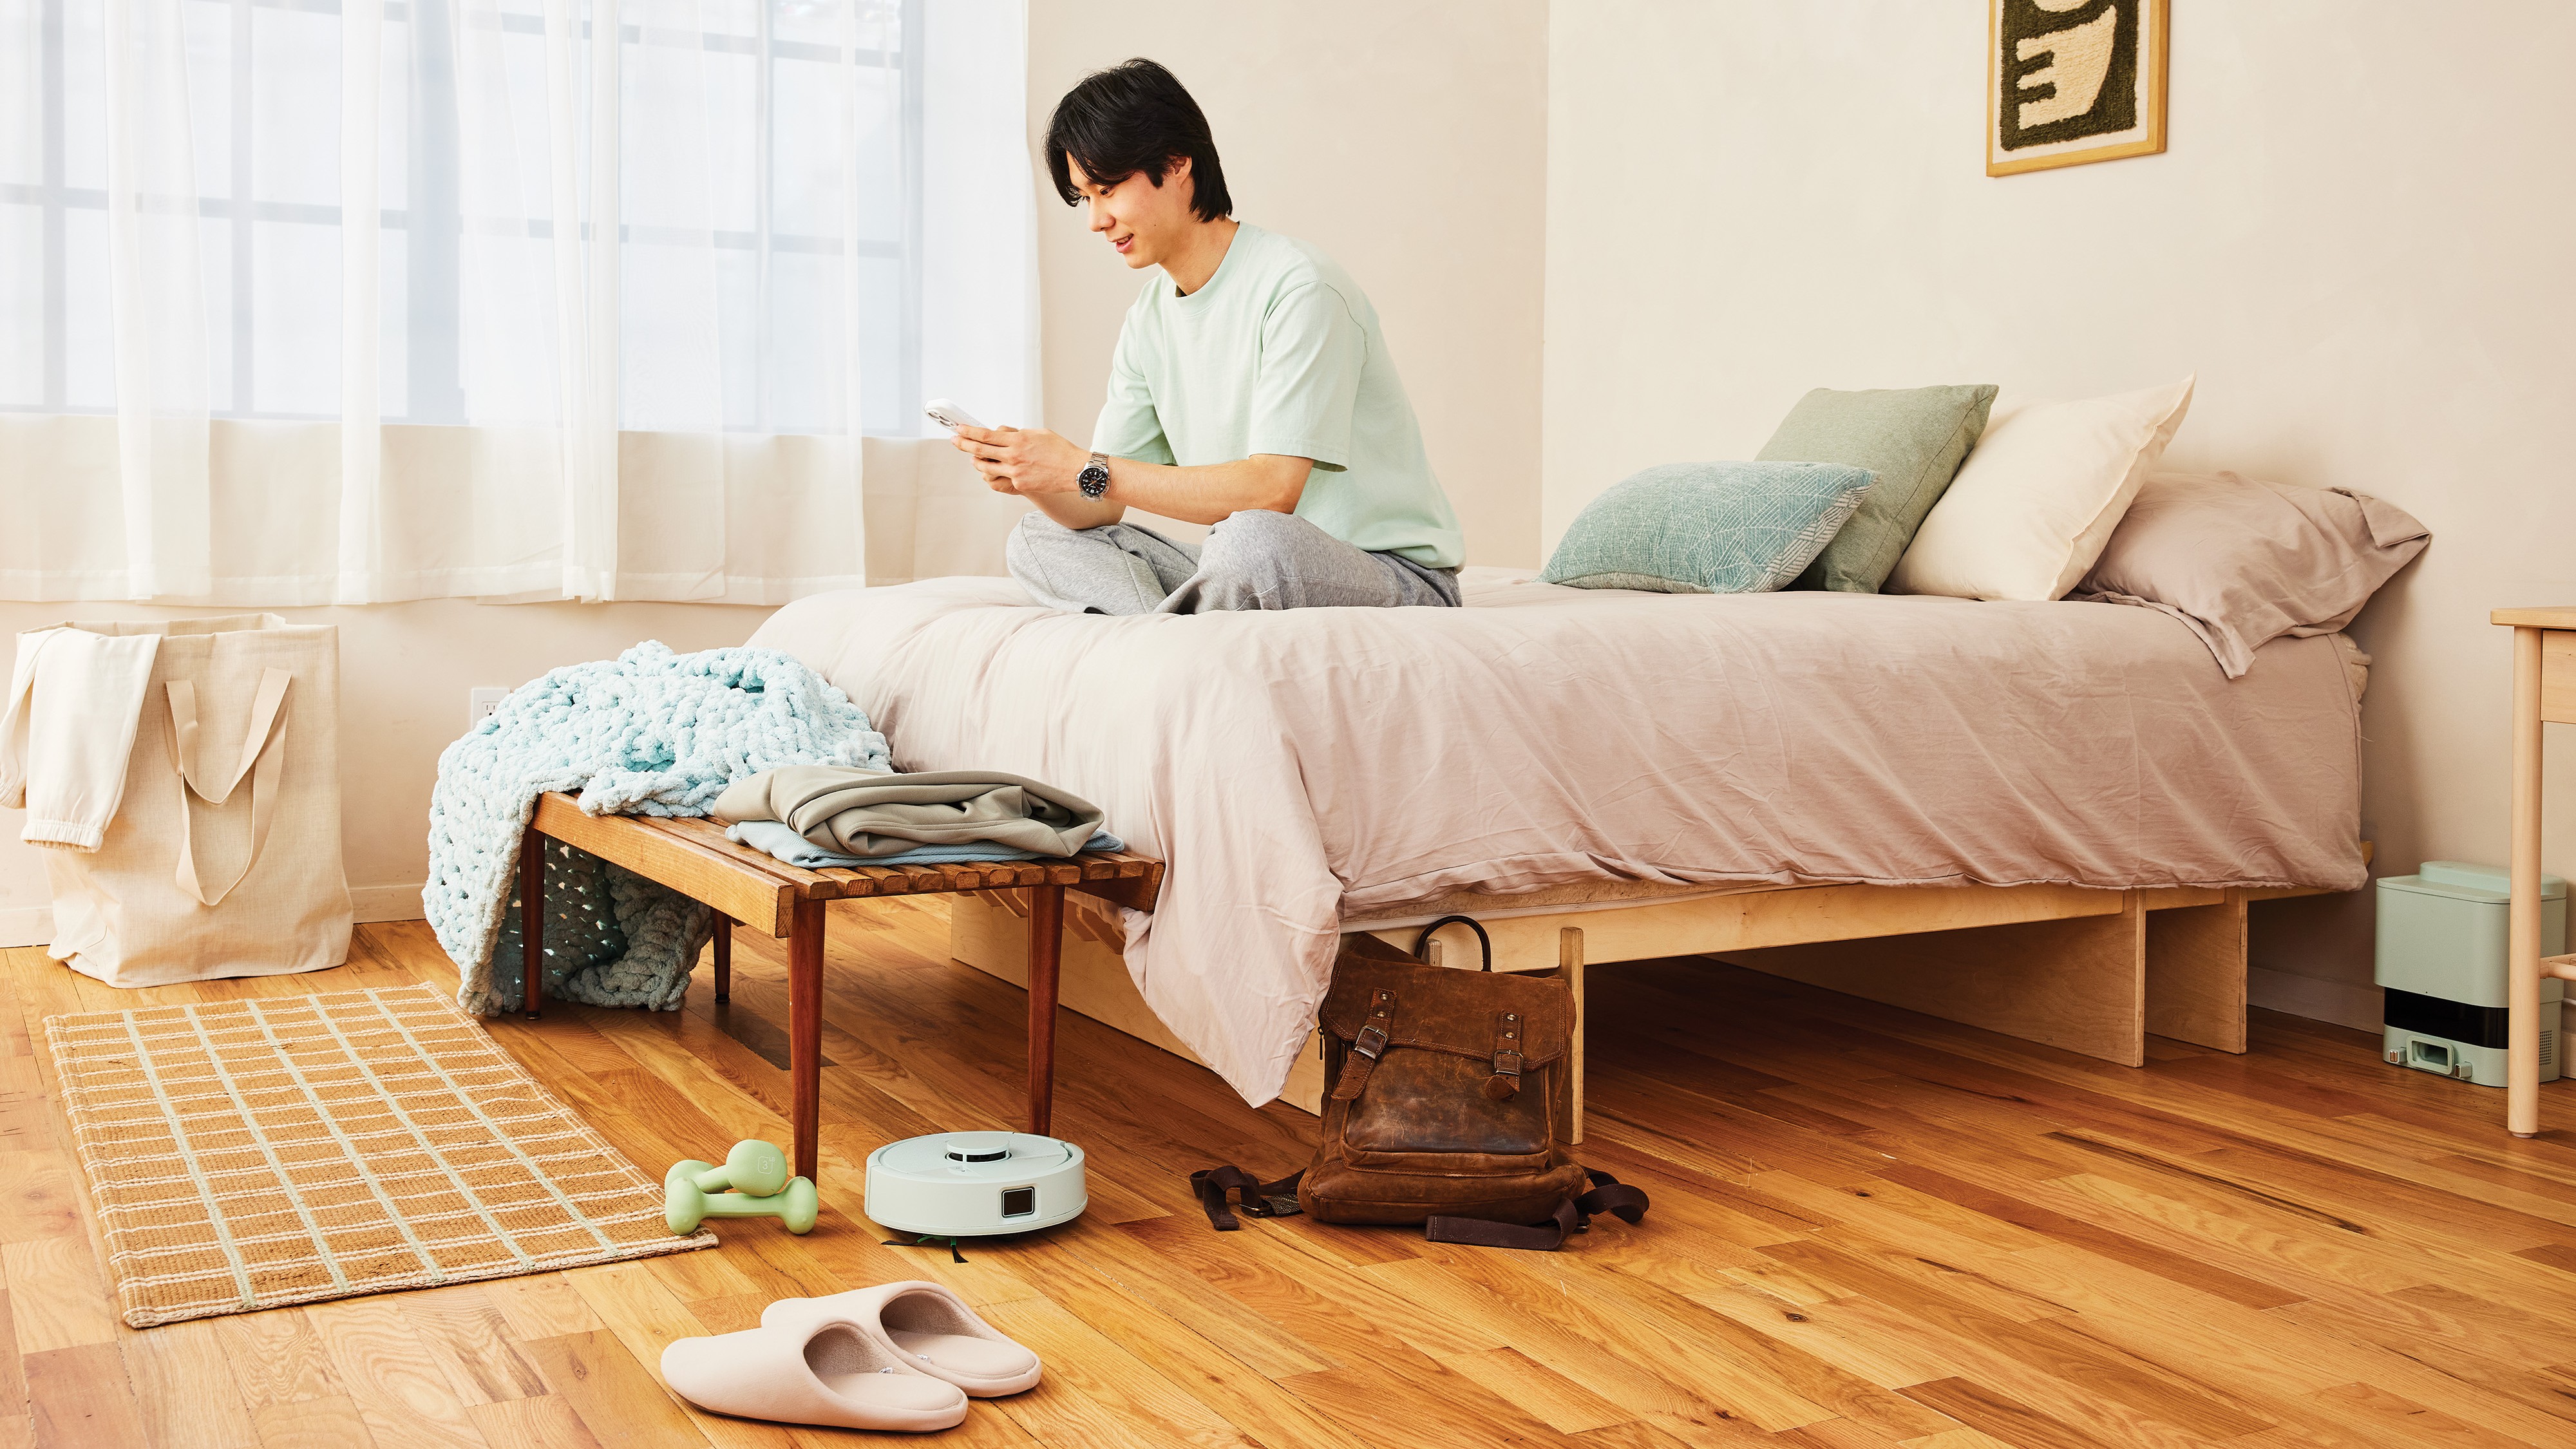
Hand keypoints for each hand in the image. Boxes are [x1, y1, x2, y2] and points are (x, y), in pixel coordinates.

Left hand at [953, 425, 1088, 495]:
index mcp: (1018, 439)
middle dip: (963, 444)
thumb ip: (1018, 434)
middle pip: (980, 450)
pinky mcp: (1019, 484)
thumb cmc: (1060, 450)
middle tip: (955, 441)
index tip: (959, 429)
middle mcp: (1014, 455)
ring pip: (986, 467)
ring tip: (974, 458)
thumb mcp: (1038, 433)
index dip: (969, 432)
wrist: (1074, 470)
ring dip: (977, 462)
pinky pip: (1002, 478)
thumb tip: (1004, 434)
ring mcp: (1015, 471)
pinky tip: (1000, 470)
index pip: (986, 435)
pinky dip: (999, 473)